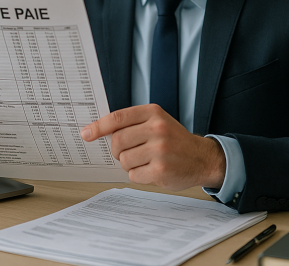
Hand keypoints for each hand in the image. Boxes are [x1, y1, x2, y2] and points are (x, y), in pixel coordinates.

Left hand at [80, 104, 225, 190]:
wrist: (202, 158)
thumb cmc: (175, 140)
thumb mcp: (158, 121)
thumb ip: (132, 123)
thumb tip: (98, 131)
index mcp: (154, 113)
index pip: (118, 118)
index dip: (98, 127)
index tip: (86, 133)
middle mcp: (158, 129)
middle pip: (117, 141)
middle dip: (117, 150)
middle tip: (126, 152)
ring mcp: (160, 151)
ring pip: (124, 160)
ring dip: (129, 164)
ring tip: (144, 161)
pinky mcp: (161, 171)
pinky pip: (133, 175)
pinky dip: (138, 175)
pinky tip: (152, 170)